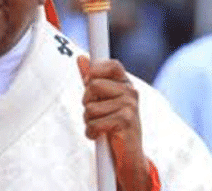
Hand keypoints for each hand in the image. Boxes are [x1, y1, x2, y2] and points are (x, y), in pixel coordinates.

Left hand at [77, 56, 150, 190]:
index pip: (112, 65)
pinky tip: (99, 136)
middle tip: (95, 112)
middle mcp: (130, 92)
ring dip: (88, 120)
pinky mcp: (126, 121)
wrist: (128, 154)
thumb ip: (91, 78)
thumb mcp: (100, 98)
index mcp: (125, 83)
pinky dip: (91, 132)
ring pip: (91, 107)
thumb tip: (81, 58)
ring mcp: (130, 106)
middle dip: (86, 101)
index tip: (88, 82)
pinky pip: (94, 123)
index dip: (96, 70)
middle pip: (93, 85)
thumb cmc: (112, 123)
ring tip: (99, 126)